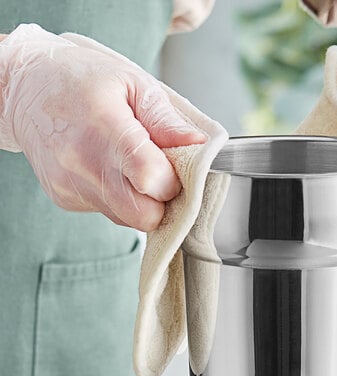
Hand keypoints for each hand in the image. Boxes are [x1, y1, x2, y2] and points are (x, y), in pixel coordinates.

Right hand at [0, 24, 204, 230]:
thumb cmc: (79, 79)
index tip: (175, 168)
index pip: (154, 181)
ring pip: (127, 219)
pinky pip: (107, 212)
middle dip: (162, 203)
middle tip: (160, 176)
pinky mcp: (64, 198)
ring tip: (132, 168)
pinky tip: (107, 169)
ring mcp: (72, 186)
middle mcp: (84, 165)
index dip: (173, 182)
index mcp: (106, 130)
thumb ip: (166, 120)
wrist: (22, 88)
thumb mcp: (131, 82)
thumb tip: (198, 145)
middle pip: (144, 216)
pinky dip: (117, 197)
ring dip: (141, 201)